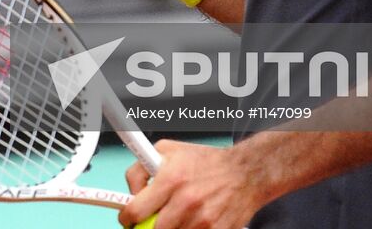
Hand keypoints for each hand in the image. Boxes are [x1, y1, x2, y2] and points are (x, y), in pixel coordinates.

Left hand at [122, 140, 263, 228]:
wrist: (245, 172)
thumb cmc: (205, 161)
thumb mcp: (167, 150)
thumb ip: (140, 169)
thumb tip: (130, 193)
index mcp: (171, 179)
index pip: (136, 210)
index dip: (127, 219)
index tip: (127, 220)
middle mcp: (186, 200)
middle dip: (147, 227)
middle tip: (150, 221)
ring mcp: (202, 219)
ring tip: (176, 217)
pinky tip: (191, 222)